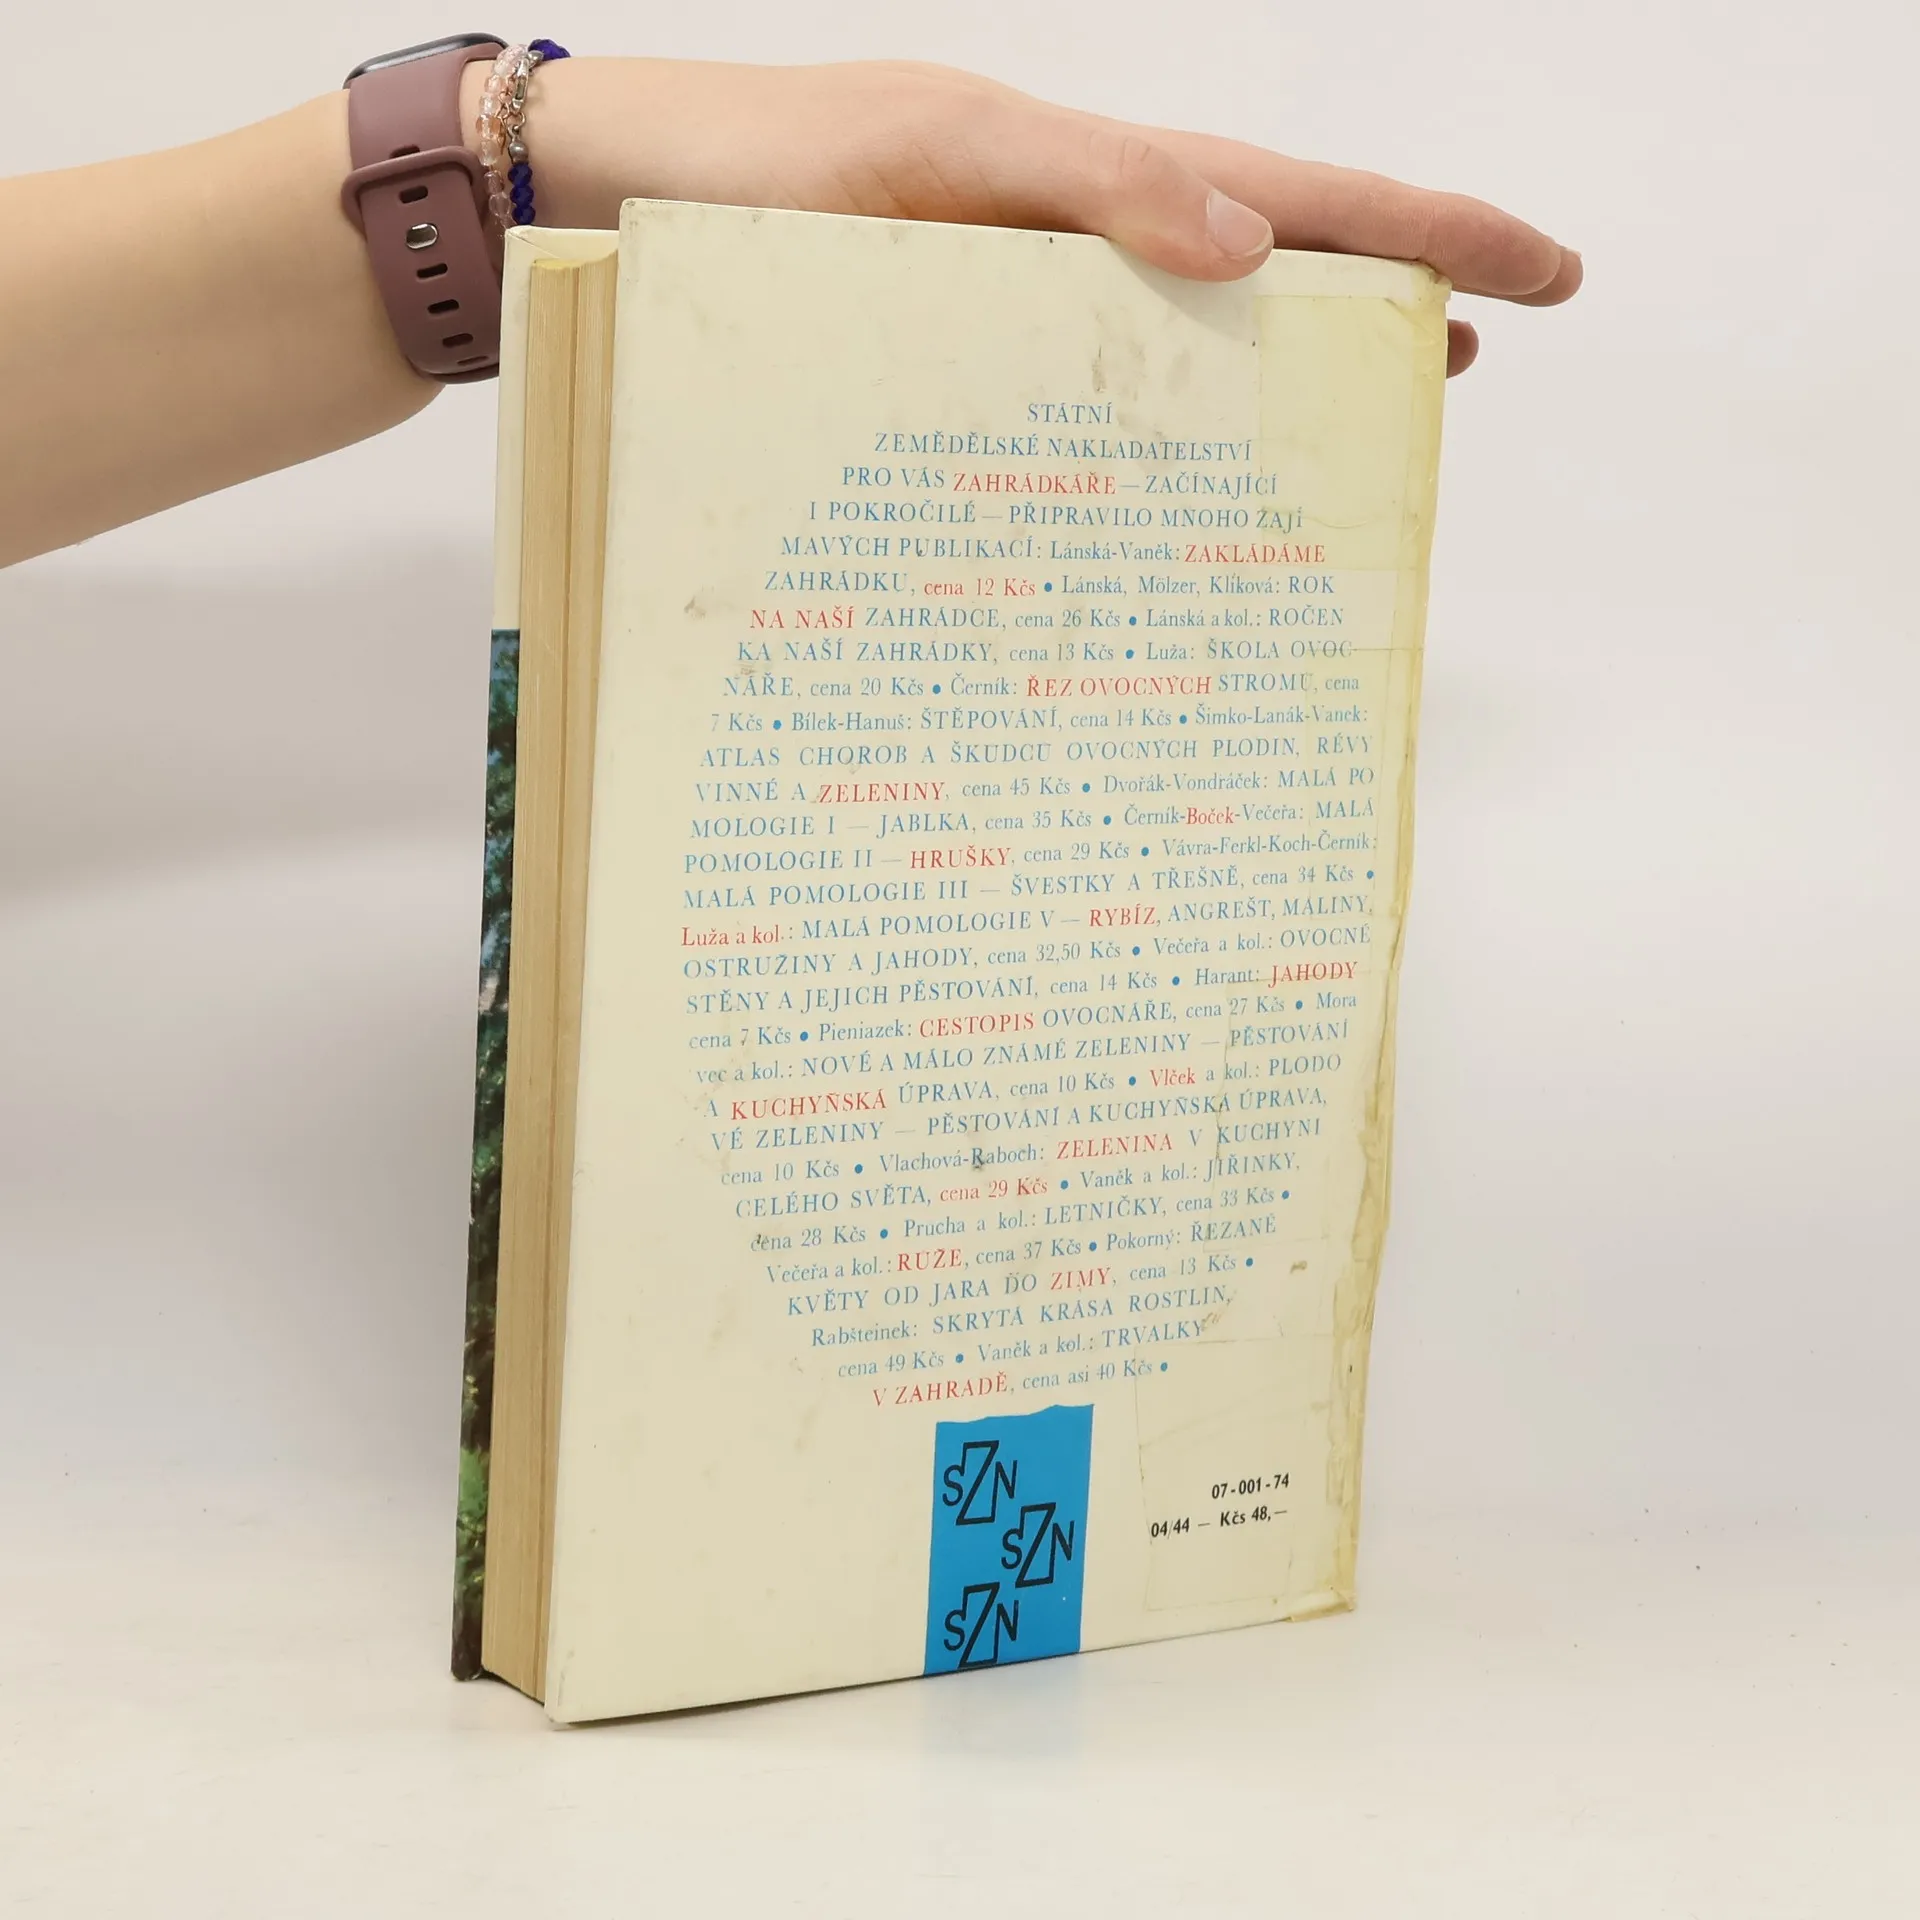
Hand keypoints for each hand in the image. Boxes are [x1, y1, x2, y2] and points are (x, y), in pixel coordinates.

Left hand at [524, 59, 1581, 375]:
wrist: (609, 211)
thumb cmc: (755, 172)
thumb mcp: (932, 155)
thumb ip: (1088, 185)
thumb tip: (1250, 245)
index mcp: (1087, 177)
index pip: (1298, 196)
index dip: (1427, 233)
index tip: (1540, 274)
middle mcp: (1067, 249)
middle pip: (1262, 267)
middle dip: (1381, 303)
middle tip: (1477, 361)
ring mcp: (1015, 316)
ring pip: (1183, 347)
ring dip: (1278, 374)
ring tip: (1365, 419)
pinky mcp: (951, 376)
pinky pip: (1082, 406)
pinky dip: (1153, 439)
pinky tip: (1176, 487)